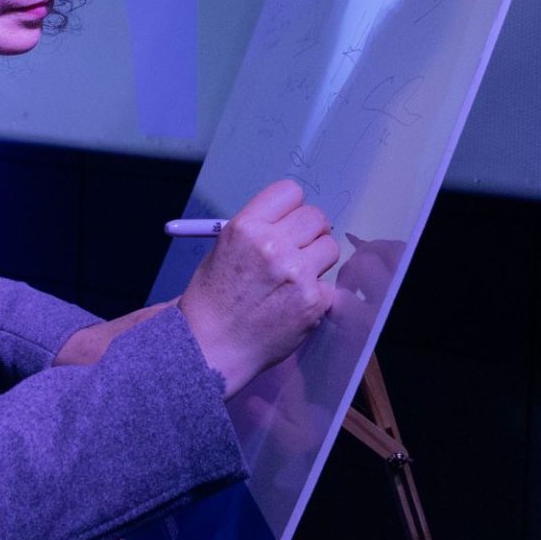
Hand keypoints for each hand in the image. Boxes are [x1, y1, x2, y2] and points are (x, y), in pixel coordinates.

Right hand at [178, 180, 338, 397]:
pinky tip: (293, 304)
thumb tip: (290, 223)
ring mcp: (297, 274)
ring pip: (329, 247)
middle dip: (309, 231)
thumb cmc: (212, 300)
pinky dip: (316, 293)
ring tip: (294, 278)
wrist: (211, 348)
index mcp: (246, 227)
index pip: (290, 191)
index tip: (288, 221)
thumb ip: (258, 232)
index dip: (290, 207)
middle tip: (298, 248)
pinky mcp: (314, 301)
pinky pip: (329, 284)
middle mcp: (273, 245)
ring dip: (316, 259)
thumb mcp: (224, 250)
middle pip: (315, 216)